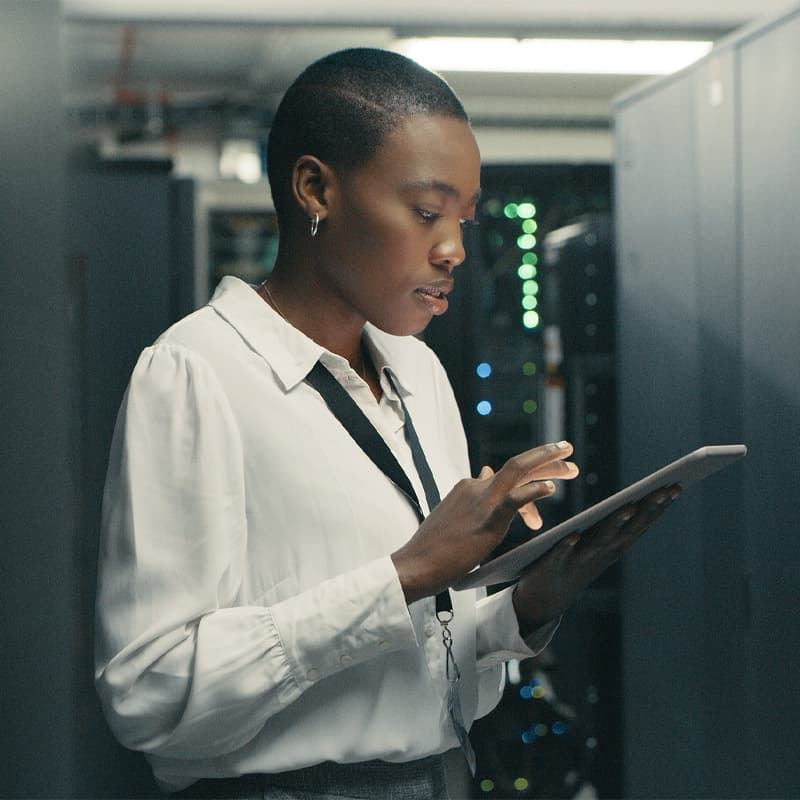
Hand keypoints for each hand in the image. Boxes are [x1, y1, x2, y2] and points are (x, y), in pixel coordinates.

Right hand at [391, 441, 578, 603]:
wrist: (415, 565)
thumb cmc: (434, 548)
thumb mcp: (454, 515)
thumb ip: (472, 497)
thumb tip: (485, 474)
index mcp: (468, 487)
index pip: (504, 474)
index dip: (530, 477)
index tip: (548, 482)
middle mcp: (475, 486)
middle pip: (517, 465)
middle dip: (545, 457)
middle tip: (568, 452)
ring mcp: (481, 500)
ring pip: (519, 471)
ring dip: (548, 465)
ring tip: (571, 468)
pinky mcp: (487, 519)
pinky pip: (516, 498)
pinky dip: (535, 490)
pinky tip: (551, 488)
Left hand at [512, 484, 681, 635]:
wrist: (547, 597)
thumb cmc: (576, 561)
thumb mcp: (600, 543)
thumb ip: (614, 524)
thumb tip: (635, 500)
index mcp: (613, 545)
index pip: (640, 523)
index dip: (658, 506)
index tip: (676, 486)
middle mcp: (602, 553)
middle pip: (627, 529)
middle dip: (647, 509)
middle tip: (665, 490)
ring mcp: (580, 560)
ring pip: (600, 541)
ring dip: (615, 525)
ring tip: (628, 507)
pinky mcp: (554, 566)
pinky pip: (561, 556)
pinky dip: (567, 547)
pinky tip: (572, 536)